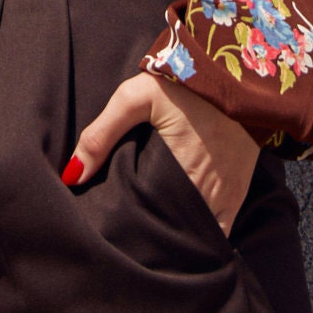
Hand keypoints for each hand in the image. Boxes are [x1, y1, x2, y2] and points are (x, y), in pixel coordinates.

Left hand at [63, 72, 261, 234]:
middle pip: (176, 235)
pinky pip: (223, 226)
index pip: (155, 228)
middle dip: (155, 241)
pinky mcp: (240, 189)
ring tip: (154, 240)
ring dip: (179, 238)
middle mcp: (207, 195)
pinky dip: (205, 231)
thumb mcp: (135, 98)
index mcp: (180, 178)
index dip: (137, 237)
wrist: (238, 69)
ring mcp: (227, 195)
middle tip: (131, 243)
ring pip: (199, 234)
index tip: (118, 239)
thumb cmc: (183, 83)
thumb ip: (101, 136)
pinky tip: (185, 229)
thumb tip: (73, 176)